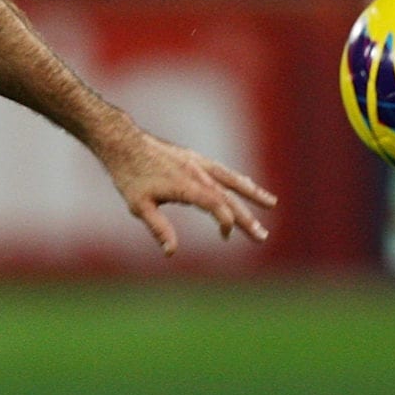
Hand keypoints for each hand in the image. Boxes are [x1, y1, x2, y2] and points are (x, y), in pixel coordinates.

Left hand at [92, 122, 275, 255]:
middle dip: (247, 218)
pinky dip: (237, 180)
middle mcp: (198, 172)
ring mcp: (198, 163)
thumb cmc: (129, 175)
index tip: (226, 236)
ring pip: (231, 179)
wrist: (123, 142)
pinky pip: (222, 171)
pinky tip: (245, 186)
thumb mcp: (139, 205)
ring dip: (252, 193)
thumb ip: (158, 228)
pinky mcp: (194, 158)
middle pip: (229, 197)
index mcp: (187, 185)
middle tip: (262, 236)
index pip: (217, 205)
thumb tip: (171, 252)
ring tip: (271, 204)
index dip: (226, 222)